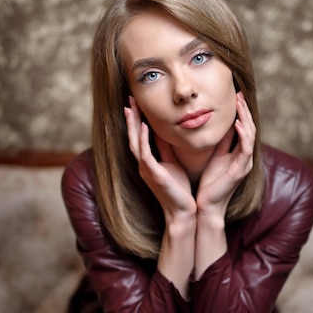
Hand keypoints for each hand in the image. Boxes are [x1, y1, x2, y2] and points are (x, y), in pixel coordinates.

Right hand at [124, 97, 196, 222]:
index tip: (135, 103)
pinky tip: (144, 127)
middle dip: (131, 118)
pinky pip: (146, 154)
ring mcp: (147, 170)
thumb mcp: (172, 163)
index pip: (139, 137)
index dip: (137, 120)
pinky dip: (144, 140)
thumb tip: (165, 131)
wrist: (183, 212)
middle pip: (133, 137)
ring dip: (133, 125)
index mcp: (148, 162)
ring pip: (136, 143)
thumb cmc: (179, 190)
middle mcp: (144, 165)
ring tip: (131, 108)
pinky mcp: (154, 175)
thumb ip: (166, 148)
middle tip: (129, 99)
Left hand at [196, 92, 254, 217]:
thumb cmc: (208, 183)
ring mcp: (245, 163)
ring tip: (240, 103)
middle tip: (239, 94)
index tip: (235, 96)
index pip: (243, 128)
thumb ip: (219, 142)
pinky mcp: (240, 170)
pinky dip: (242, 134)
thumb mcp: (213, 156)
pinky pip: (245, 148)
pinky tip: (237, 123)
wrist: (207, 205)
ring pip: (250, 135)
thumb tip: (216, 125)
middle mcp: (245, 157)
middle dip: (245, 110)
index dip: (241, 112)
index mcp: (238, 154)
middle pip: (250, 128)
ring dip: (245, 118)